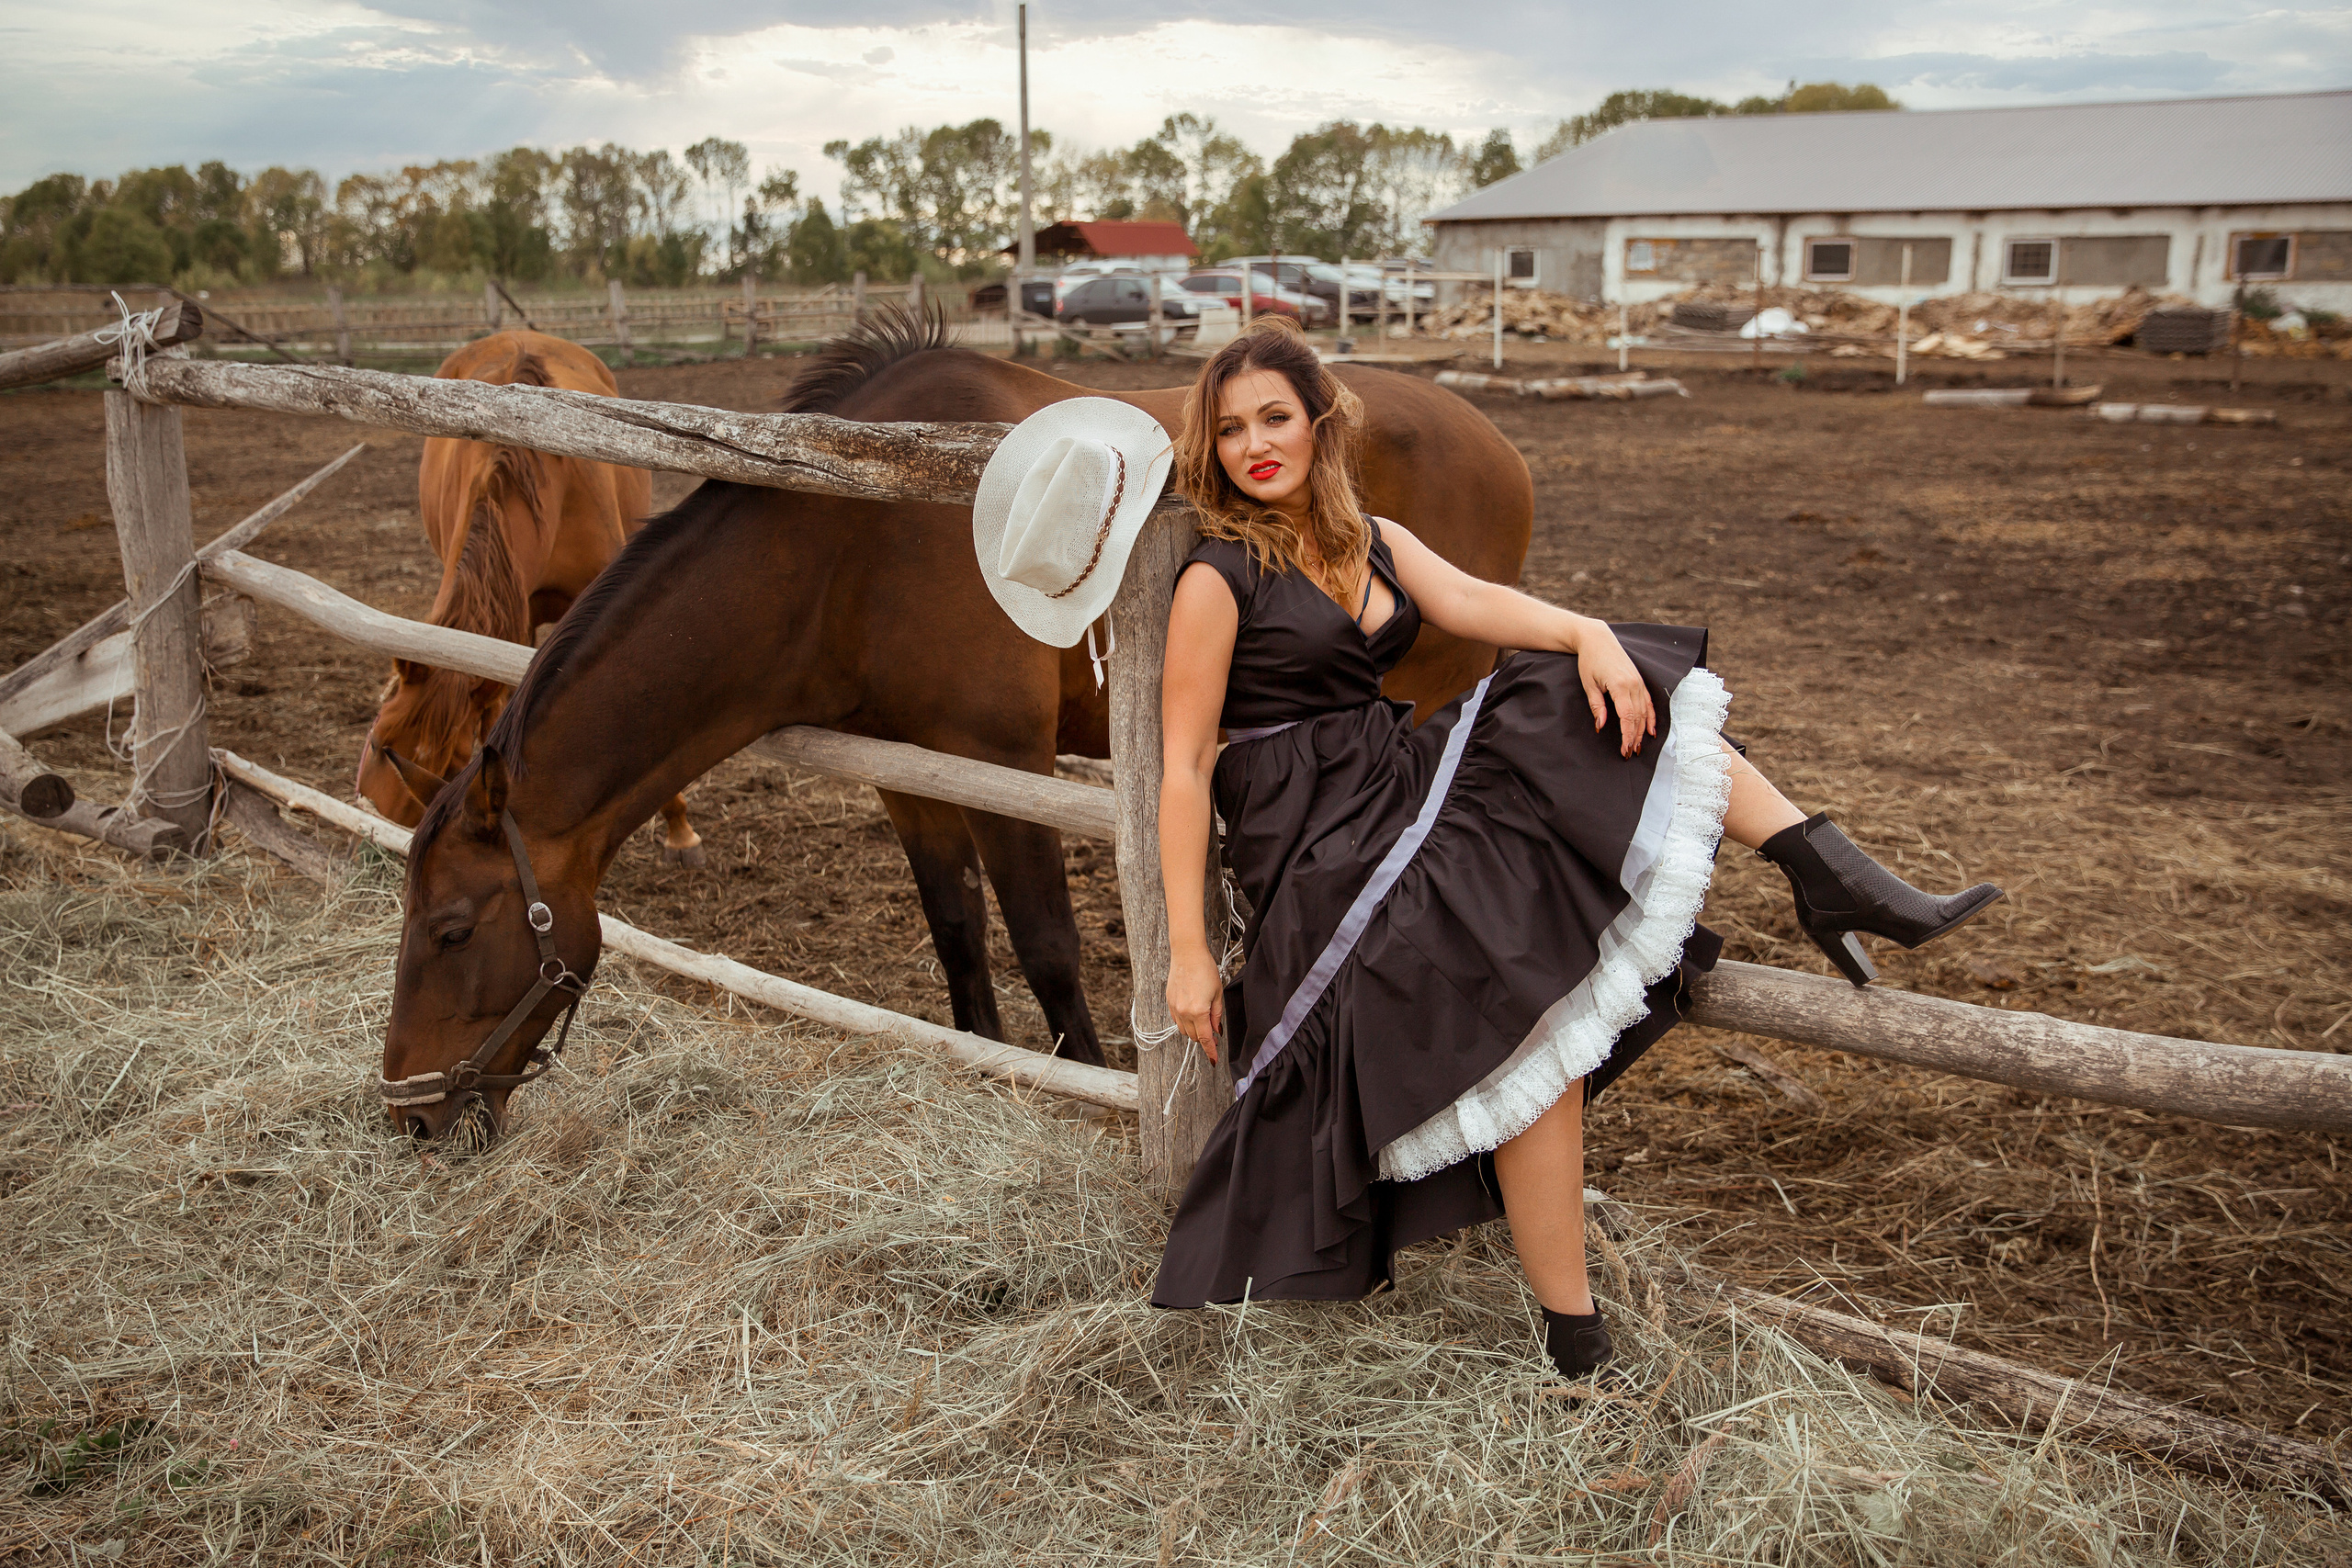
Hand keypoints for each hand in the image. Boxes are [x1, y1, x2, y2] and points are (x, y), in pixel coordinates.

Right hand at [1166, 946, 1223, 1064]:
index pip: (1205, 1038)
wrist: (1187, 954)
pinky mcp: (1169, 1002)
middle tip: (1213, 1031)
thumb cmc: (1205, 970)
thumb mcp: (1218, 993)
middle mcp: (1184, 1012)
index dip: (1211, 1051)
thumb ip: (1217, 1015)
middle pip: (1194, 1036)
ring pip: (1184, 1030)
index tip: (1214, 1060)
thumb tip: (1216, 1030)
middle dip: (1204, 1037)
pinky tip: (1193, 1013)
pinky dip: (1185, 1022)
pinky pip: (1177, 1020)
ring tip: (1203, 1019)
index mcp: (1198, 1011)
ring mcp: (1174, 1008)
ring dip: (1194, 1031)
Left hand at [1572, 621, 1655, 757]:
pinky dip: (1651, 717)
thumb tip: (1601, 726)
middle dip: (1635, 737)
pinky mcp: (1639, 681)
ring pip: (1644, 711)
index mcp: (1620, 686)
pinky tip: (1651, 730)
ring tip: (1638, 746)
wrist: (1597, 639)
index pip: (1628, 717)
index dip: (1627, 735)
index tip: (1624, 749)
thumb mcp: (1589, 685)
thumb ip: (1597, 706)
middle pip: (1638, 717)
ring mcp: (1638, 682)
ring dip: (1642, 730)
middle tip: (1629, 753)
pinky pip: (1648, 702)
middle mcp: (1633, 684)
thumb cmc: (1589, 660)